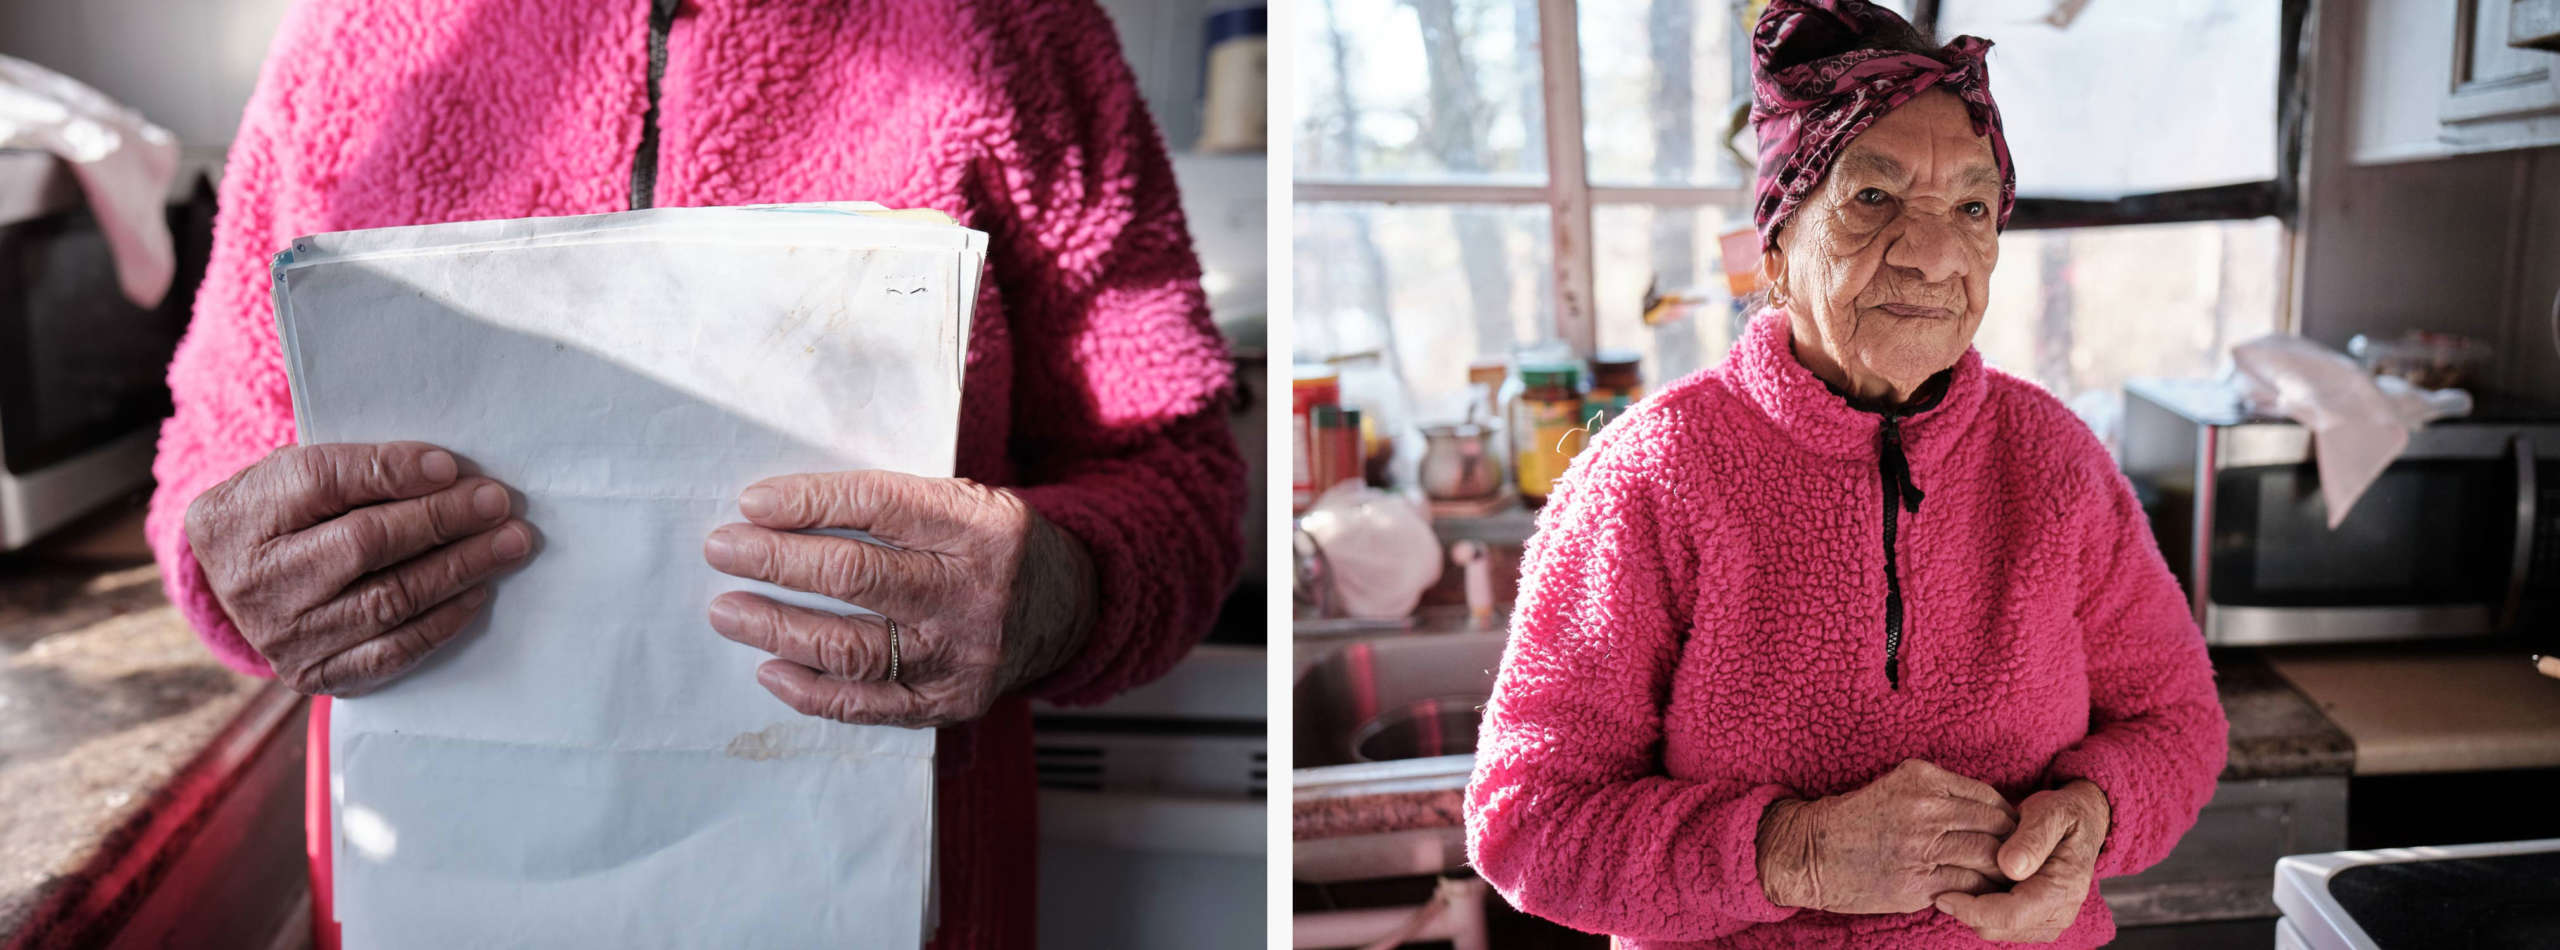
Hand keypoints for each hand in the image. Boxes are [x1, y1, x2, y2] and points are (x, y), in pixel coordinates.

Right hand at [184, 442, 533, 694]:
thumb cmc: (282, 516)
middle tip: (498, 504)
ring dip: (460, 569)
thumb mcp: (295, 476)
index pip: (322, 482)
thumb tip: (443, 472)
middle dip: (442, 520)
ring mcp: (283, 637)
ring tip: (508, 544)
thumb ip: (357, 467)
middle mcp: (255, 582)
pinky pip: (392, 652)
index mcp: (238, 516)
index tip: (451, 466)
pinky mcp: (313, 675)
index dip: (392, 472)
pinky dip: (443, 620)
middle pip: (364, 544)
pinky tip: (478, 591)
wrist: (238, 584)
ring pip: (389, 600)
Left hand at [702, 469, 1097, 728]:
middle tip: (723, 550)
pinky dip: (810, 690)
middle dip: (776, 560)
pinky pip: (868, 704)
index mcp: (979, 525)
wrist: (1073, 608)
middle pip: (857, 575)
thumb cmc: (996, 546)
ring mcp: (962, 653)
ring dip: (777, 628)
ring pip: (852, 647)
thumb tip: (784, 511)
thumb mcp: (966, 502)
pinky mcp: (951, 701)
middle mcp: (972, 591)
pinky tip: (771, 669)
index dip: (809, 501)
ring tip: (728, 611)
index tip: (752, 503)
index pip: (879, 503)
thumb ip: (894, 505)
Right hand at [1756, 759, 2020, 914]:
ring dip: (2004, 873)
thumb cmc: (1852, 821)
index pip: (1989, 797)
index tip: (2013, 834)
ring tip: (2009, 881)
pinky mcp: (1917, 882)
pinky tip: (1984, 896)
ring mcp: (1922, 846)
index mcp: (1922, 778)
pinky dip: (1984, 893)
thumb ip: (1940, 794)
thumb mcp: (1895, 787)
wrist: (1808, 853)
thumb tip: (1990, 814)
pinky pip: (1970, 887)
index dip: (2009, 818)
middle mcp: (1925, 807)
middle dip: (2015, 846)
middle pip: (1997, 826)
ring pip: (1989, 857)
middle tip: (2022, 861)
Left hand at [1935, 780, 2110, 942]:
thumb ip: (2032, 839)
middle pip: (1998, 928)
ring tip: (1965, 876)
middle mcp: (2058, 913)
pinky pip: (1999, 925)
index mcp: (2062, 889)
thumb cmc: (2063, 815)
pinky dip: (1982, 909)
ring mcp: (2048, 921)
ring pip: (1995, 930)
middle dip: (1968, 910)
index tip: (1943, 896)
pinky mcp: (2036, 921)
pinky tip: (1976, 882)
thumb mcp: (2050, 814)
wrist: (2081, 823)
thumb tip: (2010, 867)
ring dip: (1974, 909)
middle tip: (1947, 881)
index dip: (1973, 909)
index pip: (2011, 914)